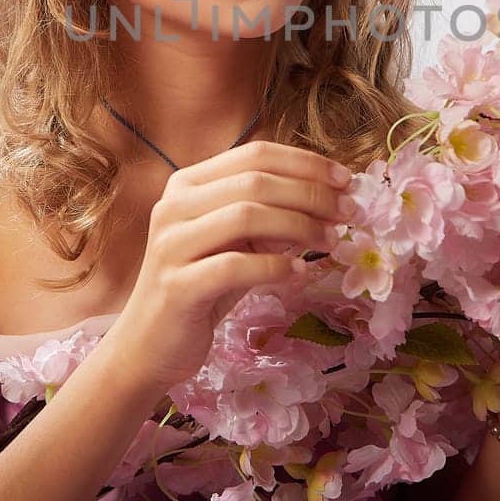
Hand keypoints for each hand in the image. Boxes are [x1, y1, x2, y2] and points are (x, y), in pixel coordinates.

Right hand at [107, 140, 350, 393]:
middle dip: (311, 193)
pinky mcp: (176, 285)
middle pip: (255, 181)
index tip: (347, 179)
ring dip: (300, 225)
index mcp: (187, 184)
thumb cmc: (201, 287)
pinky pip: (236, 266)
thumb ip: (273, 219)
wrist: (149, 346)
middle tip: (350, 212)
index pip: (255, 154)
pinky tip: (301, 273)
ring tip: (332, 241)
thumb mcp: (238, 244)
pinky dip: (276, 266)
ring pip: (246, 215)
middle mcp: (173, 205)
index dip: (306, 163)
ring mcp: (171, 244)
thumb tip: (331, 200)